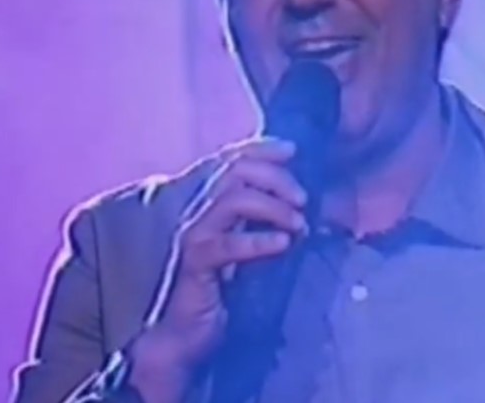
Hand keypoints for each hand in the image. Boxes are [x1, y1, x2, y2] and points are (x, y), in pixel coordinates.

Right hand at [127, 138, 307, 400]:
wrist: (181, 336)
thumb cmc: (216, 293)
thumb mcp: (244, 249)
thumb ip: (260, 223)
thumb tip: (299, 205)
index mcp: (207, 203)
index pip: (230, 159)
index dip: (260, 148)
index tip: (292, 149)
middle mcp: (196, 210)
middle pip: (235, 171)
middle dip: (275, 177)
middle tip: (303, 199)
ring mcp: (192, 234)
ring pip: (233, 199)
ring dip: (273, 207)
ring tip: (298, 224)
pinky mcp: (194, 262)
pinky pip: (227, 244)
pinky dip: (259, 240)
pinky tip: (282, 244)